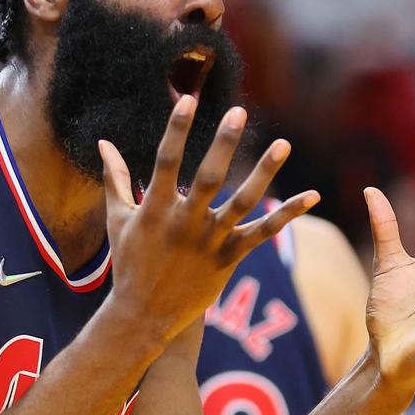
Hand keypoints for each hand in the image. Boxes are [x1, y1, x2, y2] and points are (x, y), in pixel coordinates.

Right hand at [98, 96, 319, 342]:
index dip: (176, 129)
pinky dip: (287, 216)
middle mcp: (184, 223)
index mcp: (155, 209)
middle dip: (223, 143)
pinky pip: (262, 234)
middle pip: (209, 177)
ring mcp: (208, 242)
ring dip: (264, 173)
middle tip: (238, 112)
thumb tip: (103, 142)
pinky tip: (312, 196)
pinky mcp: (227, 259)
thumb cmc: (128, 263)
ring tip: (283, 144)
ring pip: (242, 203)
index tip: (188, 99)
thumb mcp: (118, 219)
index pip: (166, 161)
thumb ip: (115, 178)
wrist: (142, 316)